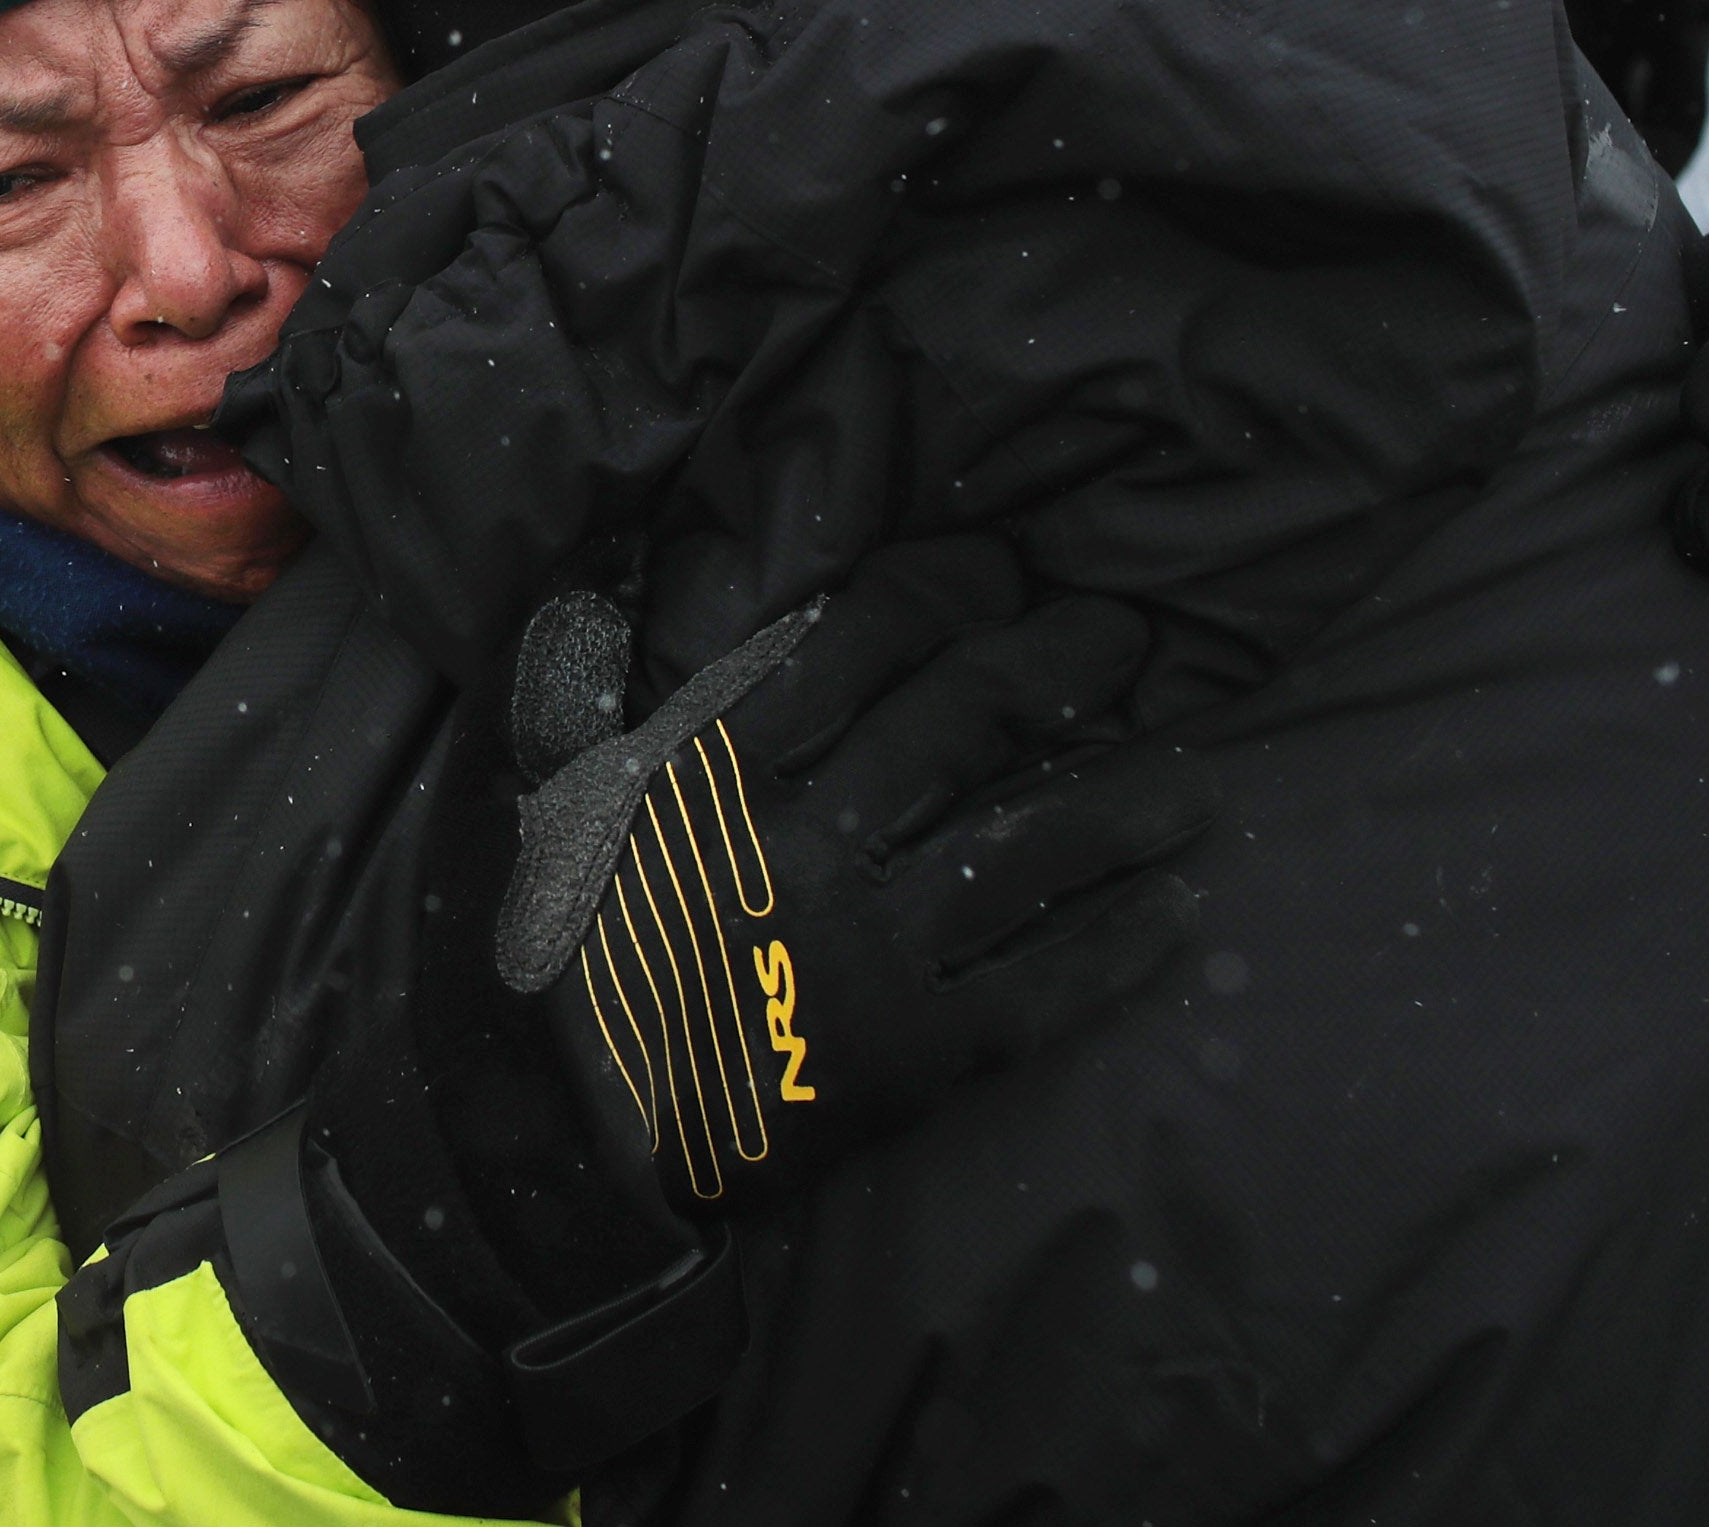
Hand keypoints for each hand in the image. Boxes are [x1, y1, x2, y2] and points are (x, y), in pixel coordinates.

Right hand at [502, 540, 1212, 1218]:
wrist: (545, 1154)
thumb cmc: (526, 969)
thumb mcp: (516, 796)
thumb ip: (566, 677)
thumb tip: (603, 554)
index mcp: (716, 772)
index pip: (859, 638)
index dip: (946, 591)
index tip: (998, 571)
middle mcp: (810, 843)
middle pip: (965, 719)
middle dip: (1058, 665)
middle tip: (1121, 642)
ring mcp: (870, 952)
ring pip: (1030, 848)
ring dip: (1123, 804)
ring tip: (1193, 781)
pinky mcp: (910, 1055)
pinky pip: (1041, 986)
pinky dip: (1117, 945)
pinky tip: (1175, 912)